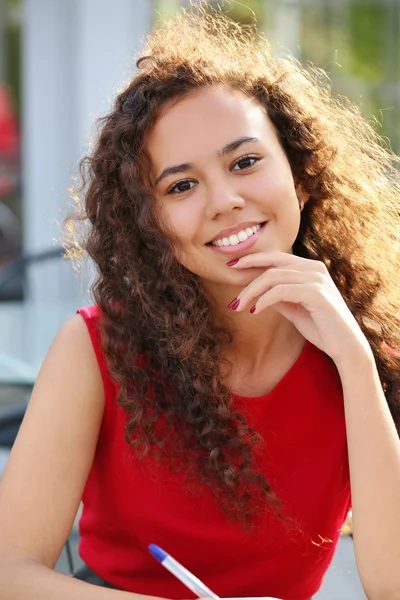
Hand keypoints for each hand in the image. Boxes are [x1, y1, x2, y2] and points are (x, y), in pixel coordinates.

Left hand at [228, 251, 372, 366]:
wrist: (346, 347)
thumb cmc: (322, 328)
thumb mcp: (294, 309)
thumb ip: (278, 297)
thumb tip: (257, 292)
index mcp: (310, 268)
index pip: (277, 257)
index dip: (253, 259)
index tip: (233, 266)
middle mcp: (314, 268)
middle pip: (273, 262)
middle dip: (248, 269)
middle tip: (229, 275)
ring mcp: (316, 279)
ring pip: (273, 276)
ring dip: (251, 291)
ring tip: (238, 305)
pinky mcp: (316, 293)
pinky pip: (281, 291)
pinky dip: (264, 299)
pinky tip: (254, 310)